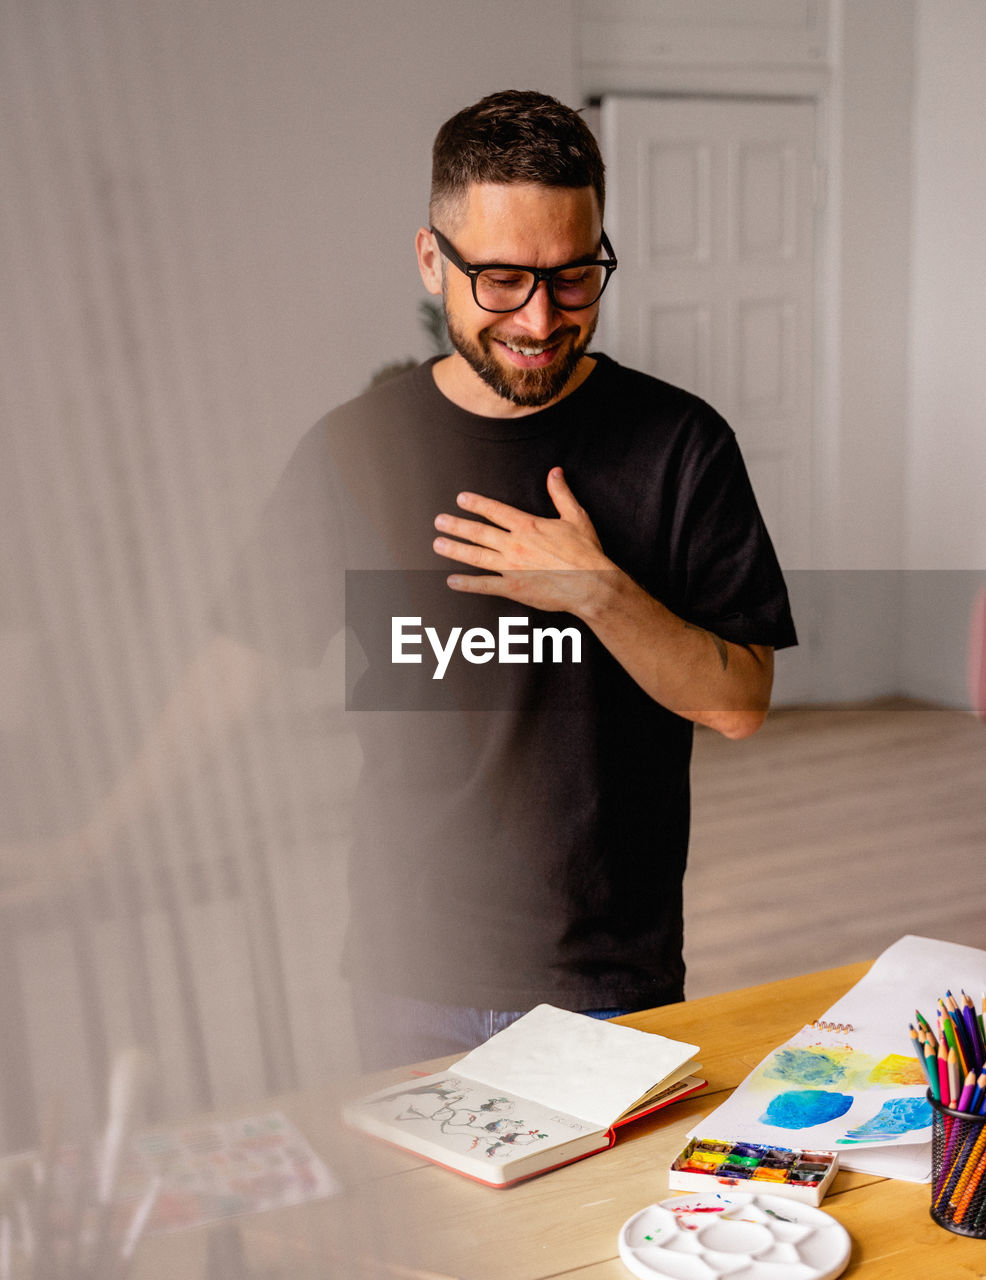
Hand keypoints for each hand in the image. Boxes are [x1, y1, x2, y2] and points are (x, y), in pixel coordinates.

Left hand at [432, 467, 613, 613]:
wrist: (592, 584)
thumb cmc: (586, 552)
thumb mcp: (576, 517)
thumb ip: (561, 494)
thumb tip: (555, 472)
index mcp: (528, 526)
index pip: (496, 511)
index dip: (476, 504)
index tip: (460, 499)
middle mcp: (515, 545)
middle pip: (479, 532)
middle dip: (457, 525)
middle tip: (439, 521)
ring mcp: (512, 567)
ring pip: (476, 556)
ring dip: (455, 549)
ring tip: (438, 544)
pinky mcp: (514, 588)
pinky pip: (485, 585)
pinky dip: (467, 583)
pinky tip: (452, 580)